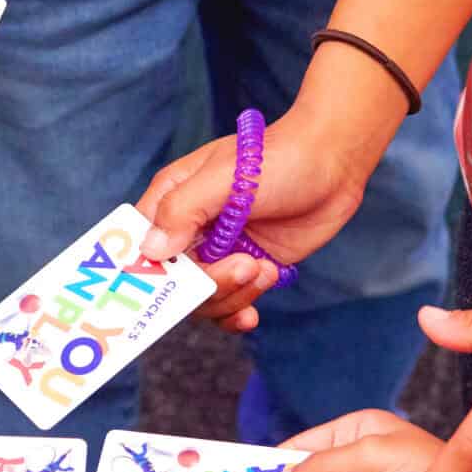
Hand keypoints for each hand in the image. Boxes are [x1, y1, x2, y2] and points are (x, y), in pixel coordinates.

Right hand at [135, 108, 377, 331]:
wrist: (333, 163)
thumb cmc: (276, 157)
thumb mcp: (225, 177)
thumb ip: (184, 209)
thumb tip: (151, 250)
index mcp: (172, 201)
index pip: (138, 244)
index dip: (141, 272)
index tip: (161, 289)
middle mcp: (190, 231)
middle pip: (173, 282)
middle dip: (207, 285)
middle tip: (244, 267)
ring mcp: (218, 252)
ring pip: (203, 299)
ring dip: (232, 295)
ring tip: (262, 269)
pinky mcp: (247, 267)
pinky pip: (230, 303)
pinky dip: (238, 314)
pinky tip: (252, 314)